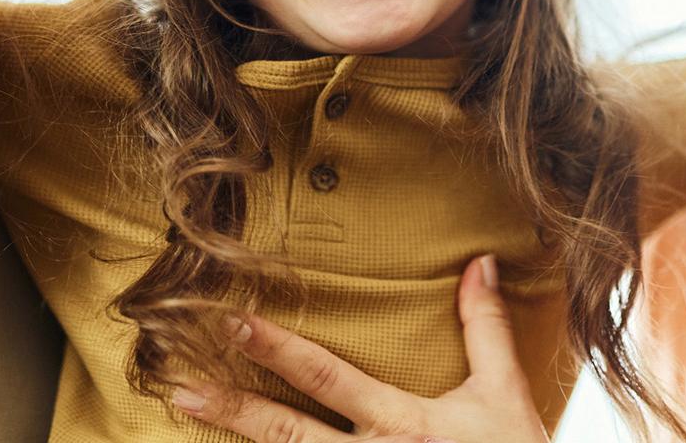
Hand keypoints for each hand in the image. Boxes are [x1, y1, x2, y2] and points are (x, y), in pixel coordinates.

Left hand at [173, 255, 548, 442]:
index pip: (326, 376)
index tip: (233, 320)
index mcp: (401, 424)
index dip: (276, 349)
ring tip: (188, 417)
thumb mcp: (505, 395)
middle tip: (180, 386)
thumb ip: (485, 327)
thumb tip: (478, 260)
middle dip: (232, 407)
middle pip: (286, 434)